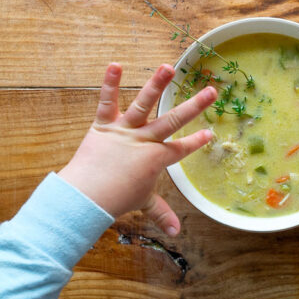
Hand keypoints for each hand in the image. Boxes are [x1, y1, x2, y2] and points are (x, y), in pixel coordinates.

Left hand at [58, 63, 216, 235]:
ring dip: (157, 84)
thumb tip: (177, 233)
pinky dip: (110, 83)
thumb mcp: (142, 204)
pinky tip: (115, 65)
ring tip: (168, 66)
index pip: (181, 149)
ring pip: (145, 104)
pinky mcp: (103, 125)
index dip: (197, 142)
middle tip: (211, 91)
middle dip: (195, 106)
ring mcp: (125, 131)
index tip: (210, 133)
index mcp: (157, 159)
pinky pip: (107, 102)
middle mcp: (145, 141)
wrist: (87, 197)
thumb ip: (161, 214)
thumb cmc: (116, 201)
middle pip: (174, 120)